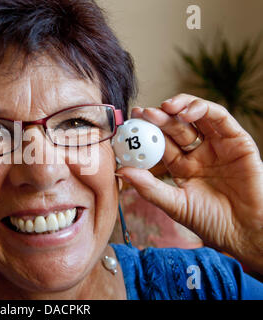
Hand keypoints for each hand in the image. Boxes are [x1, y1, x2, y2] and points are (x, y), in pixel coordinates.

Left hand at [117, 94, 262, 272]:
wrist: (245, 233)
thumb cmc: (210, 222)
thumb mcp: (175, 204)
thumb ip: (149, 188)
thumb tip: (121, 170)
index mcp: (181, 166)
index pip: (160, 143)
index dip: (145, 132)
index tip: (130, 125)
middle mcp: (198, 153)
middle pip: (175, 128)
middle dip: (158, 118)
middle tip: (142, 113)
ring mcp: (217, 145)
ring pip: (196, 117)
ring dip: (179, 108)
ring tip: (163, 109)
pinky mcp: (237, 140)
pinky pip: (220, 118)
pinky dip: (203, 110)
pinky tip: (186, 112)